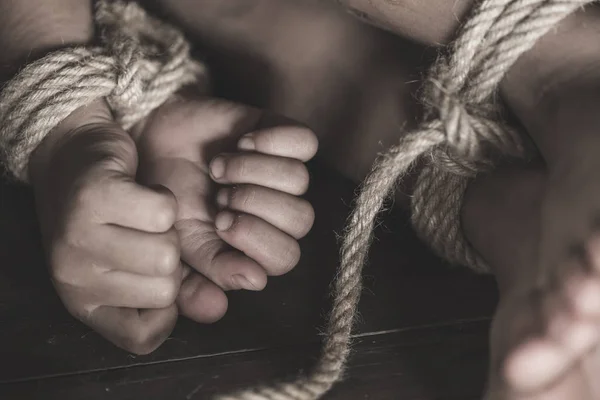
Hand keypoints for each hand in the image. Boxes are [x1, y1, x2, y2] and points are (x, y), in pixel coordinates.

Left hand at [30, 100, 182, 353]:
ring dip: (167, 226)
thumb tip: (219, 308)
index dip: (166, 308)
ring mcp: (78, 237)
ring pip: (167, 252)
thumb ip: (183, 290)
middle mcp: (73, 277)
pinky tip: (140, 189)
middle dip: (170, 256)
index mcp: (83, 302)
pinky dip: (163, 197)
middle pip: (165, 289)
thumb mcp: (141, 263)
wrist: (73, 153)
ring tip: (142, 213)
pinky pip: (161, 212)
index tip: (155, 277)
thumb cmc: (112, 214)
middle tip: (143, 233)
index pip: (143, 336)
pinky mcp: (93, 196)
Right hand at [135, 95, 317, 322]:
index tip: (218, 221)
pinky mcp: (283, 136)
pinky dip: (273, 141)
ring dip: (252, 170)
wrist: (152, 145)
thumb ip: (210, 273)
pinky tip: (242, 142)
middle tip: (218, 195)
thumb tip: (256, 281)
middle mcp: (278, 212)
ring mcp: (283, 173)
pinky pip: (305, 142)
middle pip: (301, 218)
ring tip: (218, 167)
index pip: (286, 257)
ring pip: (299, 179)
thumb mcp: (180, 244)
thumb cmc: (167, 199)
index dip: (256, 238)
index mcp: (259, 245)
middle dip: (254, 203)